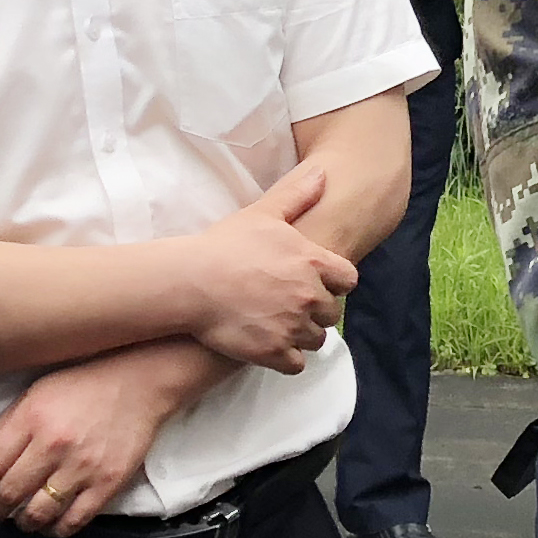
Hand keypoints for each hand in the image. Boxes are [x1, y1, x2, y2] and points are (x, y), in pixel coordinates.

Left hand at [0, 342, 211, 535]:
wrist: (142, 382)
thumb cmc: (83, 385)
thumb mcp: (35, 395)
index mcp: (32, 420)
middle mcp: (55, 445)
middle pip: (11, 493)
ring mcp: (84, 465)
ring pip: (40, 511)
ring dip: (24, 523)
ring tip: (23, 521)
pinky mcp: (110, 480)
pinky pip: (77, 518)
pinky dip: (58, 529)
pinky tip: (52, 526)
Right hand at [188, 161, 358, 373]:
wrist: (189, 282)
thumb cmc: (224, 245)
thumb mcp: (263, 213)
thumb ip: (298, 195)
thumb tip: (322, 172)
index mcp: (314, 262)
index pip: (348, 280)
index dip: (334, 284)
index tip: (317, 284)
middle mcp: (310, 295)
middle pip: (332, 312)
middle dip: (316, 311)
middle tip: (291, 307)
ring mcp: (293, 326)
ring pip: (316, 340)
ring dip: (302, 336)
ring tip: (279, 326)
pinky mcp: (273, 351)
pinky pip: (296, 364)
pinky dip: (287, 359)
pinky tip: (270, 347)